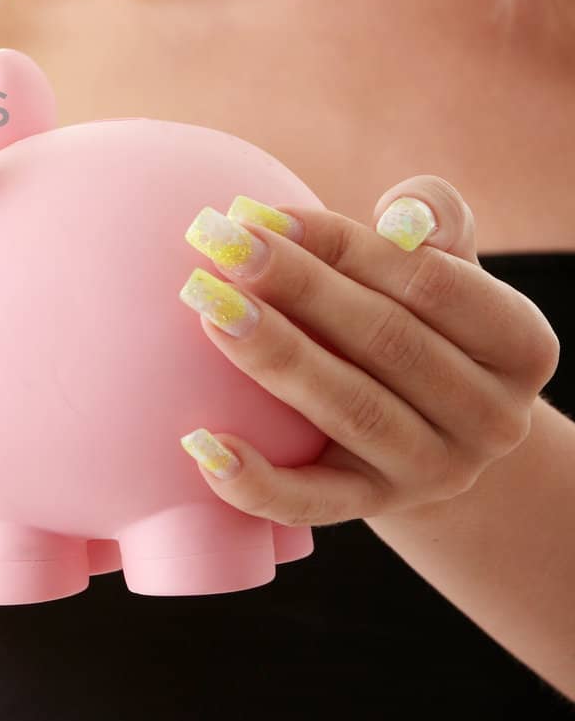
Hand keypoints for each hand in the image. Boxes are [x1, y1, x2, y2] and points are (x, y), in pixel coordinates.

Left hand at [172, 176, 560, 526]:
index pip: (431, 282)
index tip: (267, 215)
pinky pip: (313, 502)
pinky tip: (200, 444)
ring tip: (209, 309)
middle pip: (388, 342)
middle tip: (223, 247)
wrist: (433, 431)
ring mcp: (434, 471)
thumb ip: (435, 222)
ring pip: (352, 410)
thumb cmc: (422, 322)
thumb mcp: (449, 271)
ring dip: (276, 358)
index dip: (347, 245)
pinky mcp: (374, 508)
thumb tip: (406, 212)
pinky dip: (256, 482)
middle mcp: (491, 416)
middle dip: (299, 288)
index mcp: (520, 344)